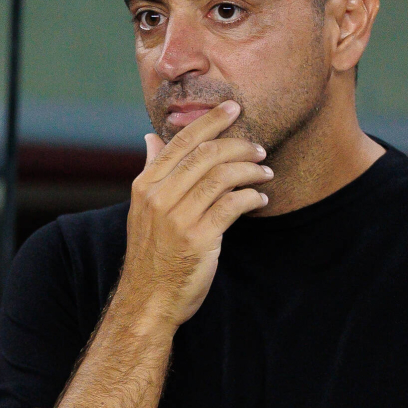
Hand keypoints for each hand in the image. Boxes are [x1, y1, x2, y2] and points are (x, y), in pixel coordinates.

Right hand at [121, 100, 272, 329]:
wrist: (147, 300)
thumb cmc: (151, 254)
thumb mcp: (142, 210)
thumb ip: (151, 172)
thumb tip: (151, 138)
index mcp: (145, 186)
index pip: (180, 142)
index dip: (209, 121)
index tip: (233, 108)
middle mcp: (159, 198)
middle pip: (205, 155)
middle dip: (238, 145)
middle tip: (259, 148)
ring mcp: (178, 218)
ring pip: (222, 177)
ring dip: (250, 171)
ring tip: (265, 173)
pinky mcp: (199, 239)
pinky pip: (233, 205)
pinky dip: (252, 196)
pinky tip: (261, 198)